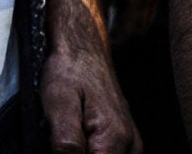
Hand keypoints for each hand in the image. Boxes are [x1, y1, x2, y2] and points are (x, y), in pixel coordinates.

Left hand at [42, 0, 140, 153]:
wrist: (83, 48)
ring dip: (87, 151)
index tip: (62, 143)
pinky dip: (95, 151)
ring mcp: (133, 144)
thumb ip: (66, 144)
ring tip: (72, 134)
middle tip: (63, 134)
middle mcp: (131, 145)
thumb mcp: (59, 105)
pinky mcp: (129, 142)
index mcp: (114, 138)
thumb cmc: (69, 71)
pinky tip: (81, 139)